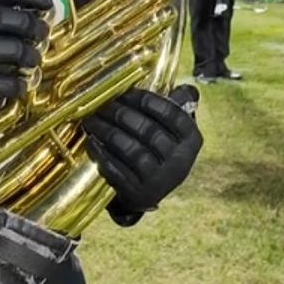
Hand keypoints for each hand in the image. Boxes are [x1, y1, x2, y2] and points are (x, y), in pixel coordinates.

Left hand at [82, 85, 202, 219]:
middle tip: (102, 106)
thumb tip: (185, 89)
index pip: (172, 114)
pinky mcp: (139, 194)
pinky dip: (102, 154)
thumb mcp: (174, 133)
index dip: (147, 100)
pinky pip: (117, 170)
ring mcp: (160, 180)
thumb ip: (177, 109)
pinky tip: (91, 142)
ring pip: (132, 149)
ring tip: (92, 121)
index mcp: (192, 141)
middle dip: (121, 114)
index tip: (125, 93)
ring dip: (108, 132)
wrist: (148, 195)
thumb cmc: (158, 154)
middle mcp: (180, 161)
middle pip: (148, 131)